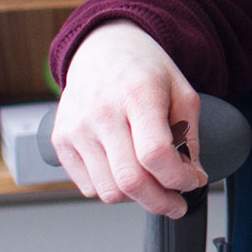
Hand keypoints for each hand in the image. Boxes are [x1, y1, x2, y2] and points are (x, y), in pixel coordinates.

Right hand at [50, 20, 206, 217]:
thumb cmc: (144, 70)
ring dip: (136, 198)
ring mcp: (76, 128)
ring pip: (108, 191)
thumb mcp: (181, 91)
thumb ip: (190, 135)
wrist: (102, 49)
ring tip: (152, 185)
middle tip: (176, 203)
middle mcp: (102, 112)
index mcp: (138, 94)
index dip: (179, 179)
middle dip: (160, 202)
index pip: (155, 154)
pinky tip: (125, 171)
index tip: (192, 181)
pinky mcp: (60, 141)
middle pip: (130, 181)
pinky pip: (88, 186)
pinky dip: (112, 188)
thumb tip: (191, 176)